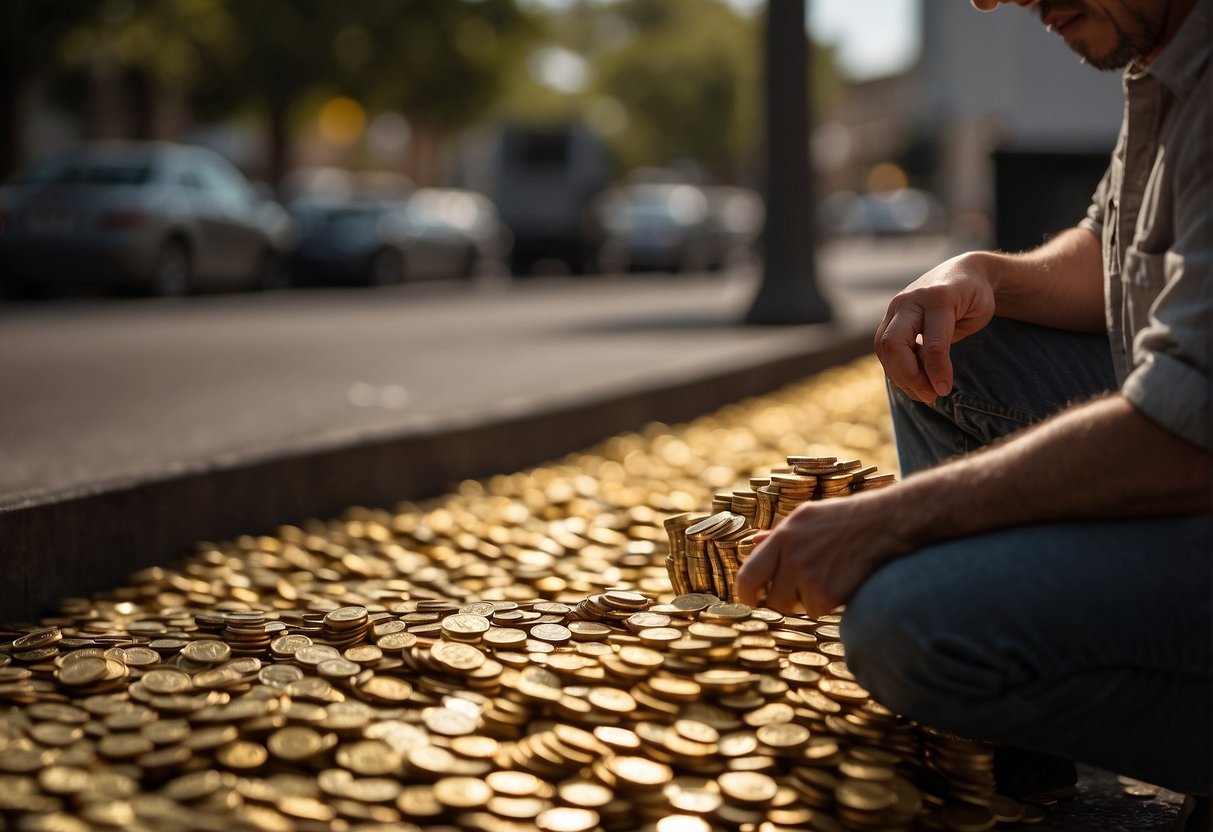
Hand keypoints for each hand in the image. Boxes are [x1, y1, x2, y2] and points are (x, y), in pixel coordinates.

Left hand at [734, 492, 909, 616]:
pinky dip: (828, 603)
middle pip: (773, 600)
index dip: (745, 595)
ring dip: (808, 601)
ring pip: (797, 608)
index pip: (748, 576)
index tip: (751, 600)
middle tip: (800, 591)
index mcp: (783, 537)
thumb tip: (753, 544)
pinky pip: (818, 611)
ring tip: (827, 576)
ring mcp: (811, 577)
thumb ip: (778, 534)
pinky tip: (841, 581)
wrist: (885, 523)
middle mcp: (793, 558)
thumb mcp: (806, 516)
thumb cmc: (845, 518)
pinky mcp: (830, 594)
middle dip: (784, 602)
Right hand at [875, 252, 995, 403]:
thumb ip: (948, 343)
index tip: (944, 391)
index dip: (937, 370)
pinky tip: (915, 380)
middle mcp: (909, 301)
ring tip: (924, 392)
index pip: (932, 342)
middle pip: (893, 344)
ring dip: (900, 376)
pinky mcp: (888, 319)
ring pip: (883, 349)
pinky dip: (897, 369)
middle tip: (930, 396)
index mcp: (938, 298)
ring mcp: (895, 308)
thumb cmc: (974, 297)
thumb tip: (928, 377)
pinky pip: (884, 349)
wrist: (961, 272)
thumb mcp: (976, 316)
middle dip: (908, 376)